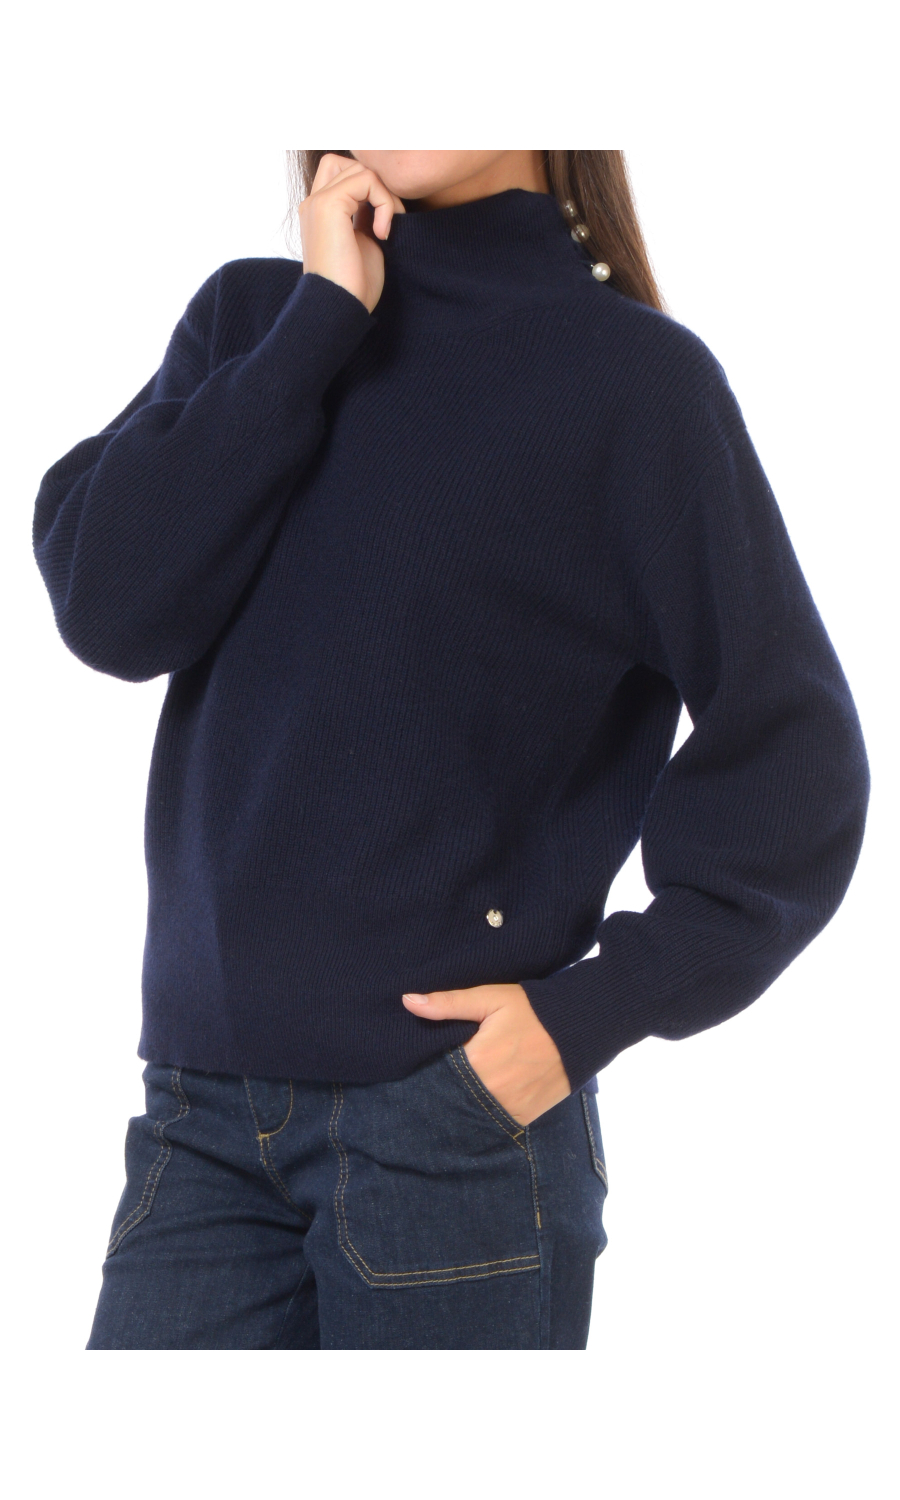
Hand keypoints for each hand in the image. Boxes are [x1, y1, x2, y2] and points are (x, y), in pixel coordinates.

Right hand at [298, 153, 406, 312]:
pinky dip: (384, 202)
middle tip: (388, 221)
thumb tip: (384, 198)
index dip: (369, 190)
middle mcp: (313, 204)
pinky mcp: (328, 205)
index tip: (382, 225)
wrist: (340, 309)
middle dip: (376, 187)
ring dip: (384, 196)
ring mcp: (318, 202)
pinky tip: (383, 232)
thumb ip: (367, 216)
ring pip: (360, 169)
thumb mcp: (364, 243)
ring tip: (386, 229)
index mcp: (319, 214)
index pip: (342, 176)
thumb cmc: (354, 287)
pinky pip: (367, 179)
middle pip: (348, 164)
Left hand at [402, 982, 570, 1125]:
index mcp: (477, 1061)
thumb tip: (407, 1000)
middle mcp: (491, 1091)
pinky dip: (484, 1115)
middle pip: (451, 1099)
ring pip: (471, 1115)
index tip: (418, 1068)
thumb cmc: (532, 1010)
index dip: (426, 1072)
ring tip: (458, 1092)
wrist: (582, 1028)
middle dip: (443, 1091)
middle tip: (435, 1083)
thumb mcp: (490, 998)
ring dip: (462, 1106)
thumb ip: (448, 1002)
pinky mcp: (525, 1118)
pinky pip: (494, 1123)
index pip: (436, 1075)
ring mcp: (509, 1108)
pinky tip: (478, 1102)